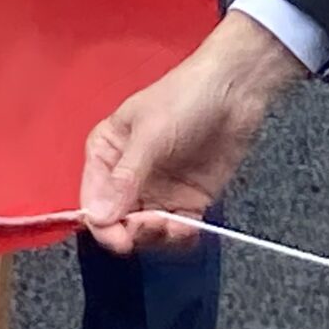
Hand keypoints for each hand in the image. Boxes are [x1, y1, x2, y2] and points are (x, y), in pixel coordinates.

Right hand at [81, 12, 307, 254]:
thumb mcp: (150, 134)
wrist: (235, 89)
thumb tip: (99, 217)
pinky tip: (189, 227)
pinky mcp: (187, 200)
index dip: (102, 224)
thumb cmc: (184, 98)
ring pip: (145, 232)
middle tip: (155, 225)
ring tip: (176, 225)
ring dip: (158, 236)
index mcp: (106, 153)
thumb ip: (125, 177)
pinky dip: (180, 236)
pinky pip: (176, 230)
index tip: (121, 238)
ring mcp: (157, 190)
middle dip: (133, 232)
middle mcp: (126, 177)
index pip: (93, 199)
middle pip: (117, 222)